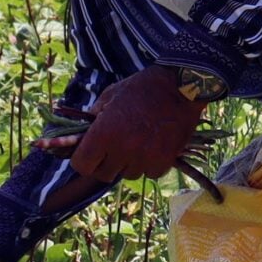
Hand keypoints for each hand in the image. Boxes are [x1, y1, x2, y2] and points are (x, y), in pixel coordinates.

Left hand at [40, 67, 206, 184]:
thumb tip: (81, 134)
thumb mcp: (110, 95)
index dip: (83, 160)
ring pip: (127, 174)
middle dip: (104, 164)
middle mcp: (122, 150)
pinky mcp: (164, 162)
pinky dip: (149, 164)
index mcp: (104, 133)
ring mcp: (144, 158)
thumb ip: (93, 116)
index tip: (89, 154)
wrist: (180, 86)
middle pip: (103, 175)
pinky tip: (152, 146)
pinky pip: (149, 173)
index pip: (82, 165)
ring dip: (128, 164)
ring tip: (136, 143)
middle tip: (112, 149)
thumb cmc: (142, 88)